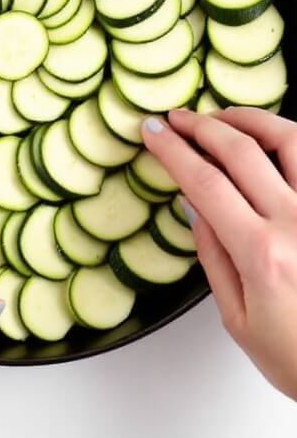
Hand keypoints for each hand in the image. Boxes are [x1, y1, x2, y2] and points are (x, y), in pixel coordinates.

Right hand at [143, 107, 296, 400]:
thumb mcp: (239, 319)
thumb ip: (214, 256)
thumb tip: (194, 205)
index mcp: (262, 254)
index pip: (205, 182)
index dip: (173, 150)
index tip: (153, 133)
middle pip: (241, 151)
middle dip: (201, 126)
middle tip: (178, 119)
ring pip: (289, 139)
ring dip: (249, 119)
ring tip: (223, 117)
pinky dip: (288, 139)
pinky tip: (269, 139)